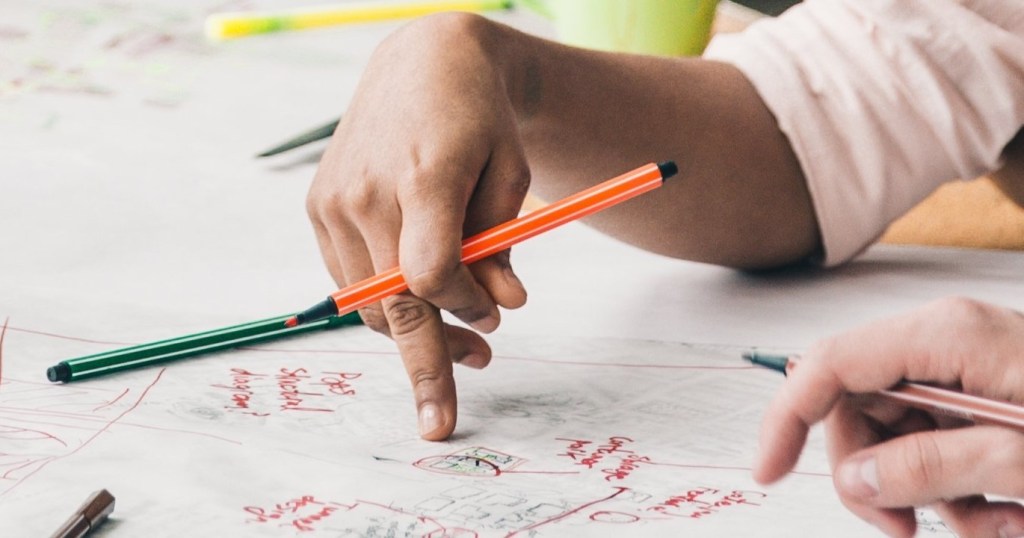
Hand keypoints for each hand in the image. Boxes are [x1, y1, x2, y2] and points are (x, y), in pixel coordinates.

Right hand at [306, 14, 529, 439]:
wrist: (420, 64)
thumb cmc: (477, 118)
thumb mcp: (510, 172)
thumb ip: (503, 245)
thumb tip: (502, 312)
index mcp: (423, 176)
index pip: (432, 276)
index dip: (464, 308)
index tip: (493, 318)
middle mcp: (366, 192)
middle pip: (392, 305)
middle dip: (426, 366)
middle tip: (446, 416)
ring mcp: (334, 202)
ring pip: (368, 303)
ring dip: (410, 334)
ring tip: (462, 343)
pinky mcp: (318, 207)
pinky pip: (349, 281)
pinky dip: (384, 304)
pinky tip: (419, 300)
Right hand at [754, 297, 1023, 536]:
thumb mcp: (1020, 459)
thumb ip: (931, 467)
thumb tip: (856, 479)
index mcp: (947, 335)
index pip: (830, 365)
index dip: (787, 418)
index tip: (769, 472)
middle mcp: (946, 341)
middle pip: (855, 406)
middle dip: (870, 474)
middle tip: (901, 525)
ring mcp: (962, 366)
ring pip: (892, 432)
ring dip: (923, 491)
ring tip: (988, 523)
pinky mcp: (979, 393)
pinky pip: (932, 442)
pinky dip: (956, 488)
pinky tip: (1006, 512)